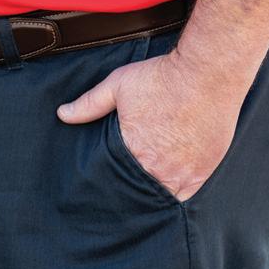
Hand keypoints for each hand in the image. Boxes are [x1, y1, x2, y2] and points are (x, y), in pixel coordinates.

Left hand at [56, 48, 241, 202]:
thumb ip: (90, 103)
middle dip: (131, 187)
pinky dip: (176, 189)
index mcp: (134, 152)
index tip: (106, 179)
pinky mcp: (204, 171)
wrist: (206, 72)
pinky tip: (169, 181)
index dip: (110, 179)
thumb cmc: (162, 77)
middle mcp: (159, 170)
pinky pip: (186, 194)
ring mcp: (184, 174)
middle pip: (138, 190)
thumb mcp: (119, 84)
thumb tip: (63, 114)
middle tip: (126, 180)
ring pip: (162, 195)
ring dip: (154, 190)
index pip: (115, 179)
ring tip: (146, 181)